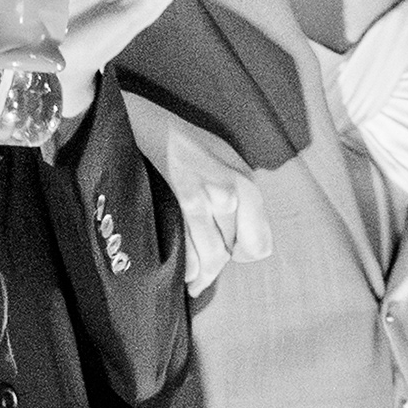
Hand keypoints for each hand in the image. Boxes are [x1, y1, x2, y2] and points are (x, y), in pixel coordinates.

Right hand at [146, 113, 273, 293]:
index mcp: (248, 186)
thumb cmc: (187, 143)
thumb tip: (243, 235)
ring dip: (202, 275)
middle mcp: (231, 194)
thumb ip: (240, 198)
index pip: (259, 245)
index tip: (230, 253)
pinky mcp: (179, 204)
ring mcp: (205, 201)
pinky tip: (182, 276)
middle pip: (231, 253)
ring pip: (212, 258)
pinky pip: (189, 253)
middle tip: (205, 266)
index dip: (244, 253)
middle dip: (218, 262)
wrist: (148, 125)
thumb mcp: (228, 162)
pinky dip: (187, 270)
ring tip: (193, 283)